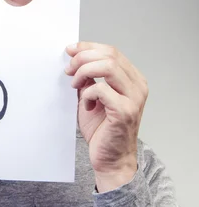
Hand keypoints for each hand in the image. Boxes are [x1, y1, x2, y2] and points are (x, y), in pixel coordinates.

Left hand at [65, 42, 148, 191]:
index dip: (88, 47)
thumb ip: (89, 77)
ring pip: (108, 67)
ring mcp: (134, 98)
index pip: (111, 51)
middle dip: (83, 58)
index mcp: (132, 79)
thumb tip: (74, 57)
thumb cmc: (102, 129)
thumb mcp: (93, 96)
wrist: (111, 159)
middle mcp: (137, 86)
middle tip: (68, 69)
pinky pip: (101, 89)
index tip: (70, 50)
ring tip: (75, 84)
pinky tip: (85, 105)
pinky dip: (88, 93)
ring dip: (85, 71)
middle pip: (109, 55)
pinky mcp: (124, 112)